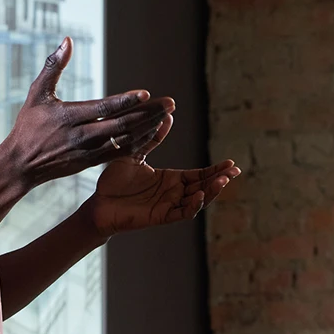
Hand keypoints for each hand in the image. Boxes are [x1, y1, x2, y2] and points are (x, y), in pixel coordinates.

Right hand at [0, 38, 174, 189]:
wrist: (22, 164)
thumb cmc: (29, 125)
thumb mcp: (37, 93)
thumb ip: (53, 66)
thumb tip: (67, 40)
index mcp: (69, 116)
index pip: (103, 108)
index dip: (126, 101)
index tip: (146, 94)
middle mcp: (82, 136)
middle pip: (122, 125)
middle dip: (148, 114)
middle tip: (170, 103)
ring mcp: (89, 151)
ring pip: (126, 140)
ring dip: (149, 128)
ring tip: (167, 115)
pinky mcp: (94, 162)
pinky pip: (122, 153)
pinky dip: (140, 143)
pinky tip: (154, 132)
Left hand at [88, 153, 238, 235]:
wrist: (98, 202)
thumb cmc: (114, 181)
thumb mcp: (135, 153)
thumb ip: (153, 138)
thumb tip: (168, 116)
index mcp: (171, 179)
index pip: (199, 175)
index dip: (216, 170)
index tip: (231, 163)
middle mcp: (174, 193)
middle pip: (203, 187)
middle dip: (220, 180)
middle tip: (234, 171)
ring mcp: (169, 206)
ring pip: (197, 201)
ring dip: (211, 192)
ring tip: (222, 181)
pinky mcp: (160, 216)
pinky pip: (181, 213)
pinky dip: (192, 206)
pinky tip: (199, 196)